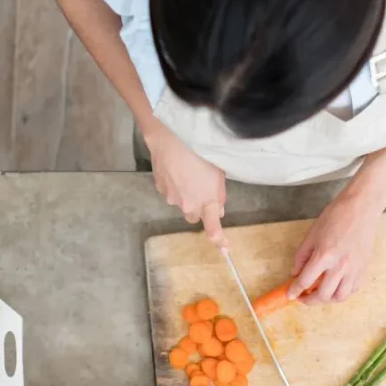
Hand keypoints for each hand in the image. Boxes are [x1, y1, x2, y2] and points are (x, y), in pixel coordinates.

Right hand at [144, 119, 228, 246]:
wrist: (171, 137)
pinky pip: (170, 191)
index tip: (225, 247)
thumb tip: (218, 210)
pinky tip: (177, 168)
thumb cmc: (200, 152)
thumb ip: (219, 195)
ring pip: (181, 202)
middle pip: (194, 215)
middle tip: (203, 188)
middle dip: (199, 206)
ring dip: (186, 193)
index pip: (213, 228)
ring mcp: (171, 197)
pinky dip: (174, 184)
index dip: (219, 240)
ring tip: (189, 171)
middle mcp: (187, 204)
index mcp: (206, 201)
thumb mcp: (218, 173)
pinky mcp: (160, 188)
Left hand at [288, 189, 382, 303]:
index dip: (295, 290)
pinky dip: (342, 292)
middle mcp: (340, 266)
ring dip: (327, 299)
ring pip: (340, 297)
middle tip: (303, 297)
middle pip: (322, 295)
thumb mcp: (312, 234)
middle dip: (309, 300)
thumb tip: (295, 273)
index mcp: (324, 256)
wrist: (361, 208)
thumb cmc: (336, 216)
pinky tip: (335, 286)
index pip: (305, 281)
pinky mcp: (364, 268)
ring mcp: (354, 269)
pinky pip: (352, 289)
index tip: (290, 295)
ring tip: (320, 293)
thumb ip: (302, 256)